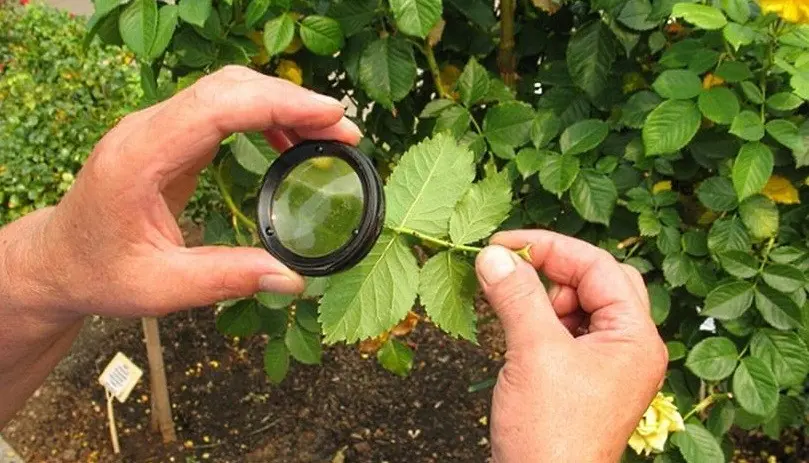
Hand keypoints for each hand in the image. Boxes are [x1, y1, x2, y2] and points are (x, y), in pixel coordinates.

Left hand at [10, 65, 362, 318]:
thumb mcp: (160, 289)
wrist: (59, 259)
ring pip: (228, 91)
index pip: (215, 107)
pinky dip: (263, 117)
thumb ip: (227, 279)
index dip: (277, 104)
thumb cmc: (99, 272)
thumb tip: (294, 280)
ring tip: (328, 134)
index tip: (329, 115)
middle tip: (343, 129)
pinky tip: (289, 143)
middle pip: (228, 88)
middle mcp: (146, 130)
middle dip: (291, 100)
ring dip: (281, 104)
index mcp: (138, 158)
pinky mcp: (169, 136)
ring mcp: (157, 128)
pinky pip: (222, 109)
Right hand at [476, 231, 667, 461]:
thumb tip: (494, 255)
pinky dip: (537, 320)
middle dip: (551, 271)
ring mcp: (606, 365)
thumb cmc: (550, 434)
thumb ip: (517, 296)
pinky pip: (564, 332)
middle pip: (595, 282)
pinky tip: (511, 323)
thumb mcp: (533, 353)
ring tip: (504, 301)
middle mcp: (628, 348)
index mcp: (635, 338)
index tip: (504, 243)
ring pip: (577, 306)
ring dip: (540, 296)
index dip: (551, 247)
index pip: (600, 267)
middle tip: (509, 269)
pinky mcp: (581, 379)